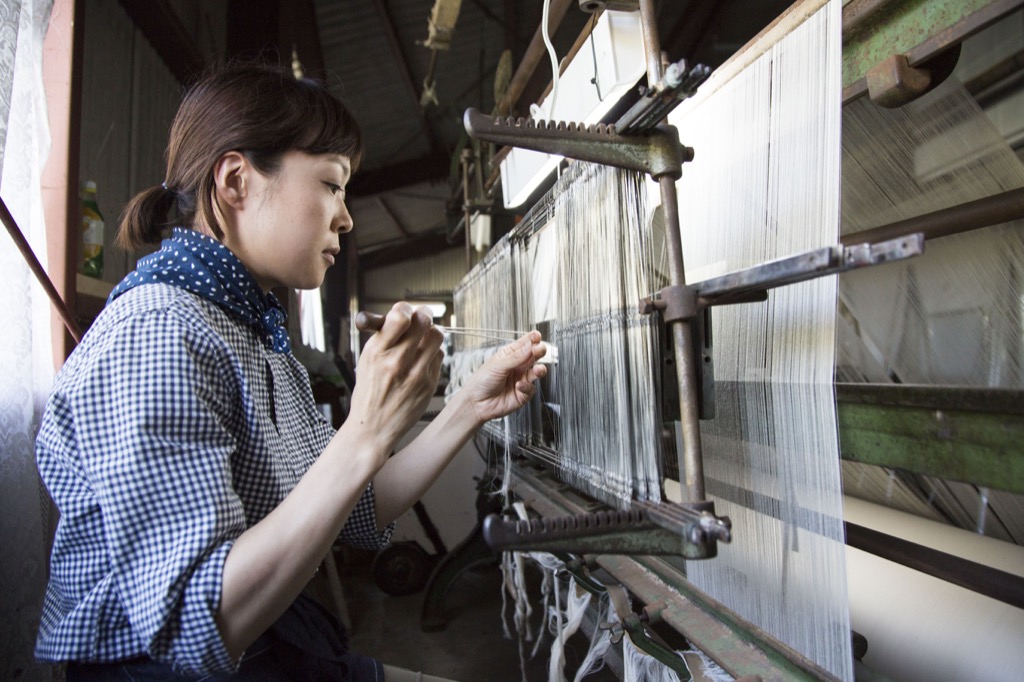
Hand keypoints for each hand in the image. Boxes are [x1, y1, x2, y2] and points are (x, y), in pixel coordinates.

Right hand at [346, 302, 443, 449]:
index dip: (405, 308)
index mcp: (377, 352)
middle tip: (420, 319)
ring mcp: (416, 374)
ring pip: (436, 336)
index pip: (400, 316)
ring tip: (422, 338)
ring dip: (431, 332)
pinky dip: (433, 353)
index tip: (404, 312)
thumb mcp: (365, 360)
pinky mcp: (429, 384)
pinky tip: (422, 359)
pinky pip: (439, 356)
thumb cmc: (369, 392)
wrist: (374, 427)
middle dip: (423, 316)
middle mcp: (397, 362)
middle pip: (423, 322)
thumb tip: (400, 312)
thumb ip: (383, 335)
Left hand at [461, 331, 547, 424]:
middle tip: (539, 350)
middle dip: (539, 351)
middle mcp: (518, 366)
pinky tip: (518, 386)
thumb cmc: (481, 381)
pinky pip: (531, 389)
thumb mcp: (498, 365)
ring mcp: (521, 379)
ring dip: (539, 370)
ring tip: (537, 369)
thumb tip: (530, 346)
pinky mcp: (523, 394)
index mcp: (510, 355)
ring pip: (537, 372)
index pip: (525, 343)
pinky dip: (526, 387)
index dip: (533, 339)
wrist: (476, 403)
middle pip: (534, 356)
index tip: (537, 336)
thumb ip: (516, 357)